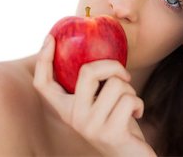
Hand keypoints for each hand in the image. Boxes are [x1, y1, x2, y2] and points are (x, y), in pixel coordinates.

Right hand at [33, 34, 156, 156]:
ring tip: (129, 104)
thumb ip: (91, 85)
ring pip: (116, 85)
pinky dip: (139, 104)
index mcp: (65, 108)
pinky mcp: (110, 133)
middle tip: (124, 76)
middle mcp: (73, 117)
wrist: (130, 156)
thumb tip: (91, 50)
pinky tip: (136, 115)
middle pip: (87, 72)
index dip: (43, 59)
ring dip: (130, 90)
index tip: (50, 38)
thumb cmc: (117, 122)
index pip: (42, 84)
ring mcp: (90, 126)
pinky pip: (130, 100)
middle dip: (113, 66)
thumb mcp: (99, 102)